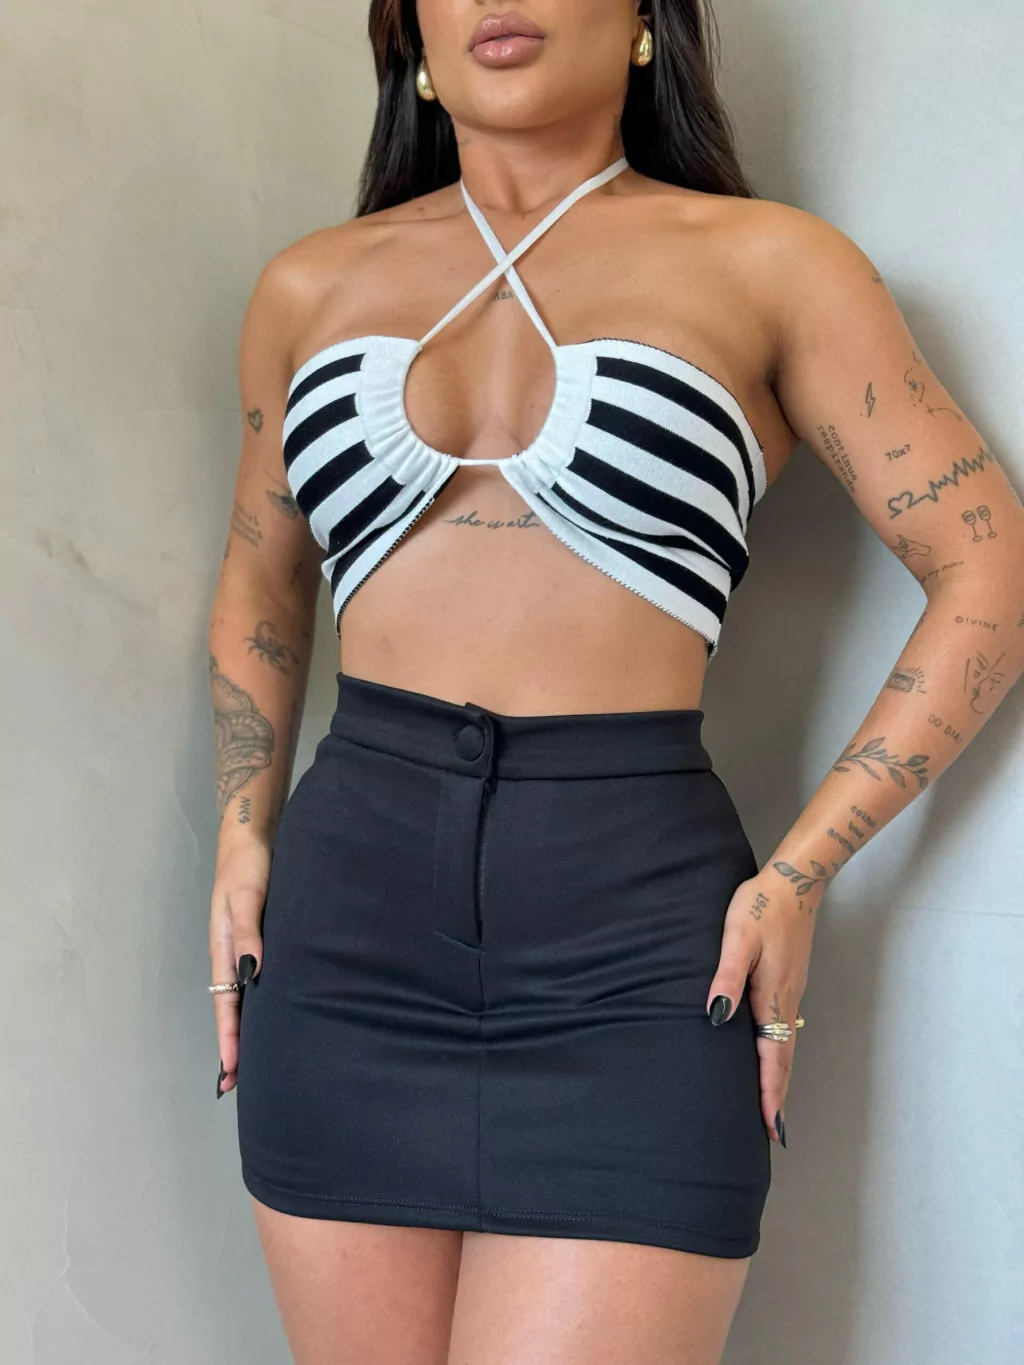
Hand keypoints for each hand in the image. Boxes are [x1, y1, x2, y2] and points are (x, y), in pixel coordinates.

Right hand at [209, 835, 271, 1097]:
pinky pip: (254, 982)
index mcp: (224, 948)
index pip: (225, 1003)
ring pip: (241, 999)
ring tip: (251, 1063)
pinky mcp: (257, 940)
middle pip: (229, 1009)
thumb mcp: (247, 895)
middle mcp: (231, 954)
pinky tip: (270, 1016)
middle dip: (231, 1045)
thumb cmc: (249, 864)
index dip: (228, 1037)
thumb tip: (253, 974)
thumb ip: (250, 932)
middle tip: (234, 1084)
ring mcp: (243, 949)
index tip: (230, 1070)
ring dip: (244, 1029)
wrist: (251, 837)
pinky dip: (258, 1004)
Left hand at [705, 872, 816, 1146]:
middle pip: (784, 1060)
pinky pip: (783, 1030)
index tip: (771, 1129)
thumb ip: (727, 975)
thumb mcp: (738, 937)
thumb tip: (716, 1016)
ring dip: (780, 1079)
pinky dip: (779, 1055)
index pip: (773, 1057)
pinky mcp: (787, 983)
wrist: (795, 882)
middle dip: (778, 1098)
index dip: (770, 1094)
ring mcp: (789, 993)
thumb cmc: (760, 906)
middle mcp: (785, 1001)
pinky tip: (770, 1058)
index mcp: (772, 996)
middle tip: (774, 1135)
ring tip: (772, 1109)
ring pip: (785, 1046)